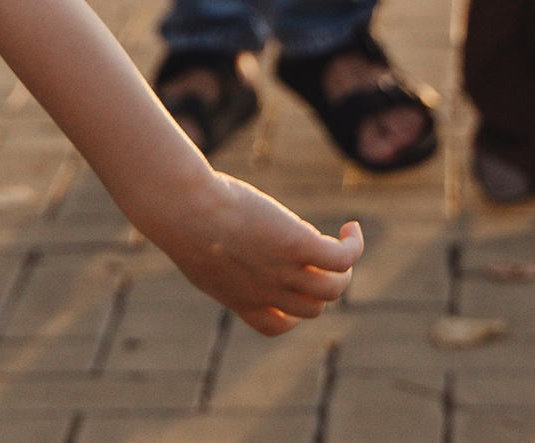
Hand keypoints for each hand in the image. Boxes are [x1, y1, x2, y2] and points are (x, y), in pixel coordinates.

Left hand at [144, 173, 363, 335]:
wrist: (185, 210)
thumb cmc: (181, 218)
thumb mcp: (194, 246)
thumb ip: (210, 253)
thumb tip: (208, 236)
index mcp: (239, 298)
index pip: (275, 324)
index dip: (290, 311)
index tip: (290, 283)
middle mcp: (266, 292)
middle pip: (312, 307)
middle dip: (319, 285)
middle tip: (318, 254)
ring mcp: (284, 271)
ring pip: (334, 288)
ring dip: (345, 270)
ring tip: (343, 241)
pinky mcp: (299, 244)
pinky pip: (342, 258)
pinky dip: (354, 246)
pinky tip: (351, 228)